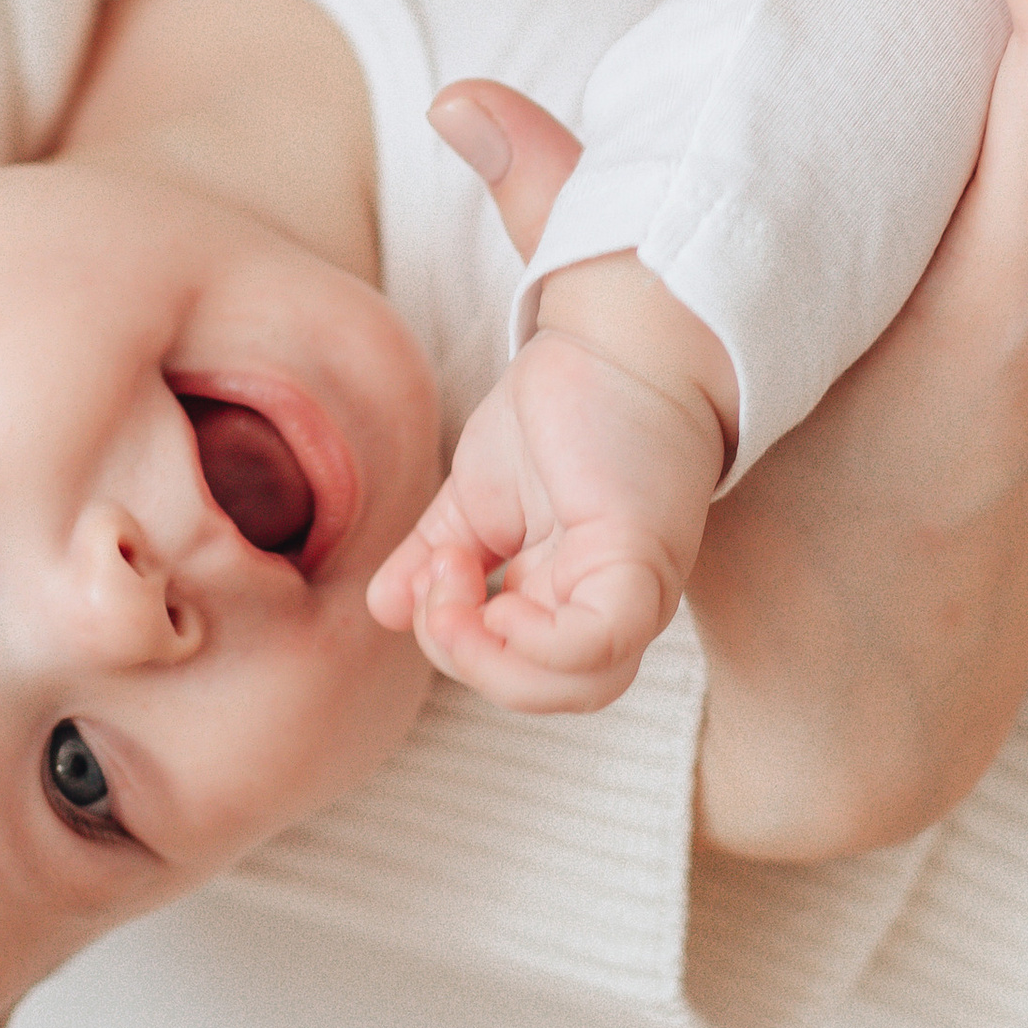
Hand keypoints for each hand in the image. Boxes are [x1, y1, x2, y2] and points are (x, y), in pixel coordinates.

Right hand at [366, 279, 727, 711]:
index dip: (460, 647)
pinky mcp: (642, 557)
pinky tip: (500, 601)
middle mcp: (608, 601)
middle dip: (473, 663)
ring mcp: (631, 585)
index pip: (522, 670)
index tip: (430, 572)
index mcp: (570, 594)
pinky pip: (603, 643)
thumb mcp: (474, 498)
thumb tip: (385, 610)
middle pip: (551, 691)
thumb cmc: (561, 410)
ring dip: (496, 659)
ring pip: (584, 686)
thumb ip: (431, 558)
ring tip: (456, 586)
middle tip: (437, 589)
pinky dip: (542, 645)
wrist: (616, 336)